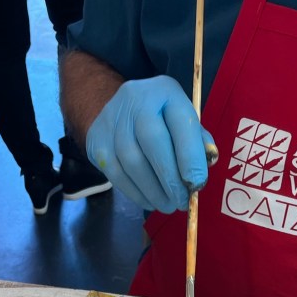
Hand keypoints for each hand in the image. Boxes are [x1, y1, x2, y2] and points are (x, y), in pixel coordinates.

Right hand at [86, 75, 217, 213]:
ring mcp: (112, 119)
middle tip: (181, 202)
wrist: (119, 109)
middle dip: (170, 178)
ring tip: (167, 205)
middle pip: (152, 142)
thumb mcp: (183, 121)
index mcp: (166, 91)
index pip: (181, 124)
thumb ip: (197, 143)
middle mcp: (137, 99)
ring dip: (153, 191)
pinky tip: (149, 201)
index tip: (197, 184)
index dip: (190, 157)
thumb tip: (199, 175)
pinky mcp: (96, 140)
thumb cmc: (162, 119)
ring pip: (132, 162)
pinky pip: (116, 174)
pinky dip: (135, 193)